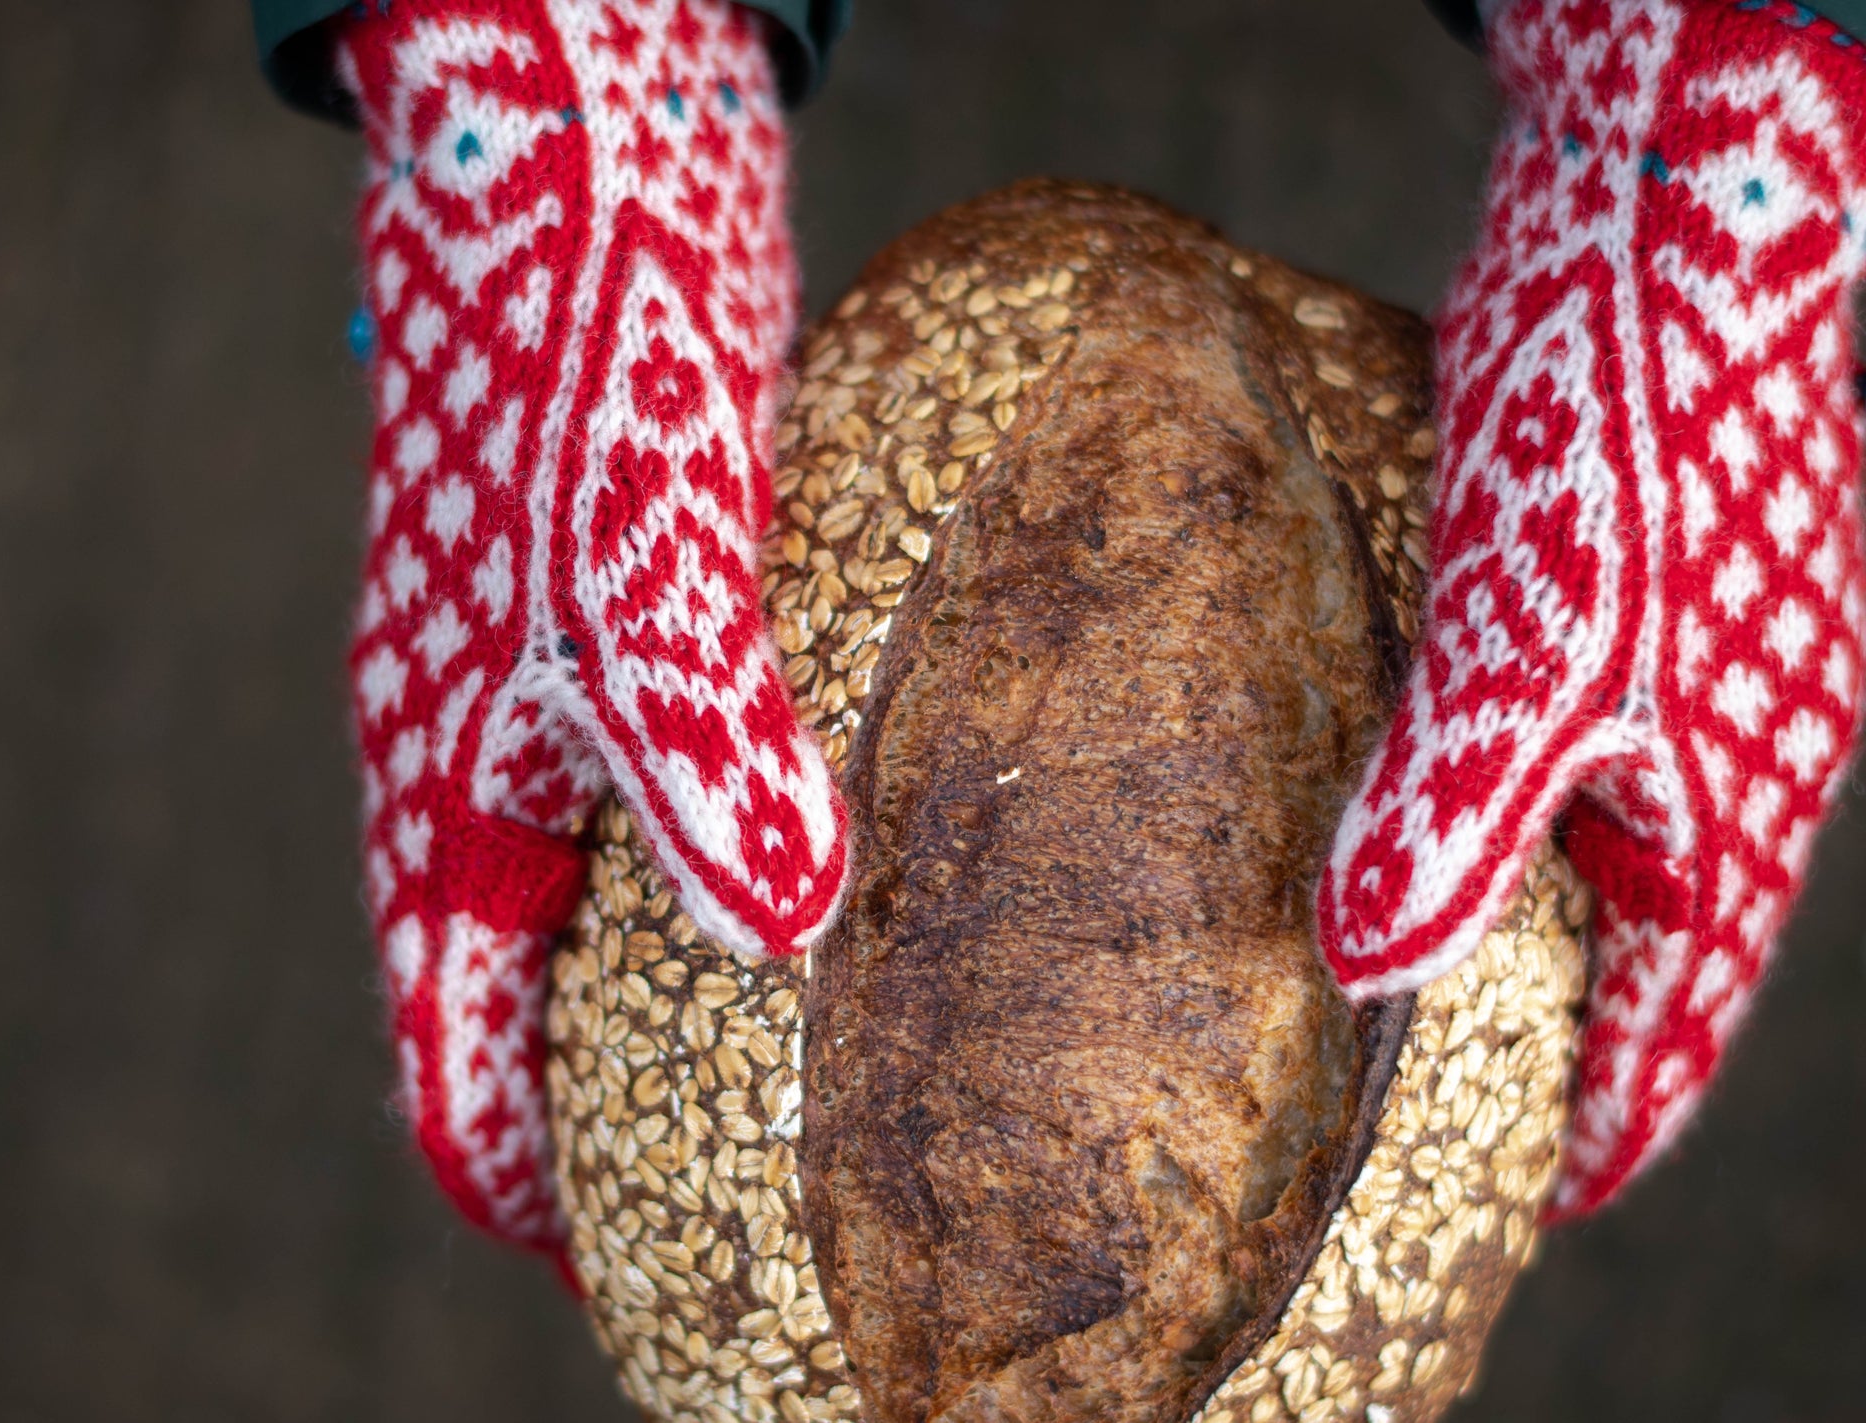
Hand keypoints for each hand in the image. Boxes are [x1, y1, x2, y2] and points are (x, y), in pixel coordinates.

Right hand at [336, 0, 841, 1257]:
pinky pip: (656, 791)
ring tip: (791, 1065)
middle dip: (606, 1114)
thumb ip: (703, 762)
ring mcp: (543, 698)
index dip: (526, 1186)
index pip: (454, 1065)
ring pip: (586, 901)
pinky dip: (714, 860)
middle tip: (736, 1192)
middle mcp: (479, 766)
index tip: (630, 1271)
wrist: (581, 176)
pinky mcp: (619, 622)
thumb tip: (782, 928)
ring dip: (663, 993)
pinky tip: (828, 864)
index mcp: (441, 795)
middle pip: (520, 1006)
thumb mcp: (645, 578)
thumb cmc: (589, 373)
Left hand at [1319, 0, 1865, 1216]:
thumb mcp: (1524, 656)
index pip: (1678, 1026)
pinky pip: (1592, 738)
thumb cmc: (1620, 445)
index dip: (1614, 1121)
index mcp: (1734, 810)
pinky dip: (1530, 793)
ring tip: (1452, 963)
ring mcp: (1703, 671)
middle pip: (1657, 944)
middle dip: (1579, 1031)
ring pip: (1621, 837)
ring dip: (1548, 910)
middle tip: (1483, 1104)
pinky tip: (1446, 779)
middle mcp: (1737, 755)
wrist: (1675, 231)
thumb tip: (1365, 965)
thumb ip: (1448, 817)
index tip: (1547, 1202)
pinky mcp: (1648, 591)